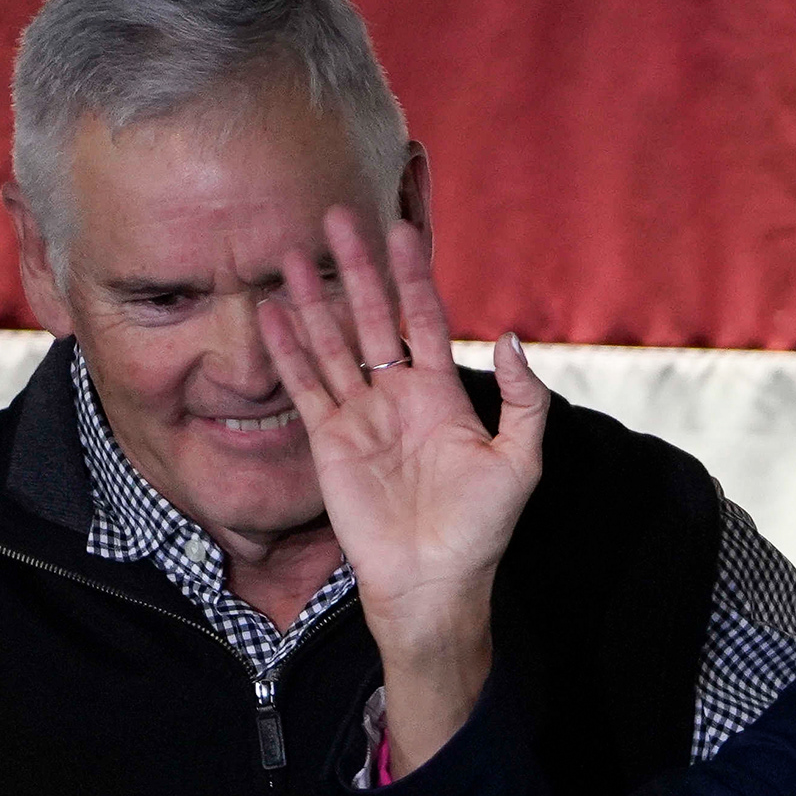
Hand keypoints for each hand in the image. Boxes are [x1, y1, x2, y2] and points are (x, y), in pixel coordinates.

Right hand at [258, 207, 544, 772]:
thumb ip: (523, 400)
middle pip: (373, 316)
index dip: (413, 275)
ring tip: (293, 250)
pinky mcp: (329, 440)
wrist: (433, 580)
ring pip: (333, 342)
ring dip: (314, 298)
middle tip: (338, 215)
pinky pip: (305, 385)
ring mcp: (361, 415)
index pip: (425, 318)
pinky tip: (272, 312)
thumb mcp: (519, 462)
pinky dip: (288, 349)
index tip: (401, 227)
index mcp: (443, 394)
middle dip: (357, 268)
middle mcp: (398, 395)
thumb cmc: (482, 528)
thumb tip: (508, 338)